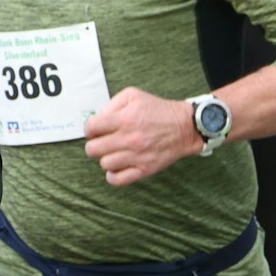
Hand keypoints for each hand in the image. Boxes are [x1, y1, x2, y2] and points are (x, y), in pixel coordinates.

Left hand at [83, 87, 200, 185]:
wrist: (185, 127)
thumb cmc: (159, 111)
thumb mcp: (134, 96)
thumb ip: (112, 104)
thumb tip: (97, 119)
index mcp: (126, 118)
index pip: (91, 128)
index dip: (90, 129)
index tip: (96, 130)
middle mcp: (130, 138)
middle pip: (93, 149)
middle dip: (96, 144)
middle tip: (105, 142)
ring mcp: (137, 156)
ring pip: (104, 164)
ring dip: (107, 158)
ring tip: (116, 152)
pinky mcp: (144, 169)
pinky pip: (117, 180)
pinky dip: (113, 175)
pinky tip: (118, 166)